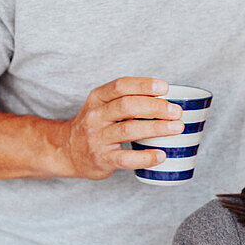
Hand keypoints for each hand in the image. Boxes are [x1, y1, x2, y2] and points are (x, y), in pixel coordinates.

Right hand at [57, 77, 184, 178]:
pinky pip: (125, 158)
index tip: (164, 88)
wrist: (67, 151)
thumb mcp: (103, 106)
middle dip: (155, 107)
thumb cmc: (95, 126)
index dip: (144, 85)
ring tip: (177, 128)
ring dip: (156, 128)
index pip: (121, 86)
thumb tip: (167, 100)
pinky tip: (161, 155)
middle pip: (127, 106)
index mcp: (98, 98)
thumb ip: (127, 100)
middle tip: (176, 111)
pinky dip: (145, 157)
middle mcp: (95, 116)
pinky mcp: (102, 159)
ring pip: (128, 130)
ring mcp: (97, 138)